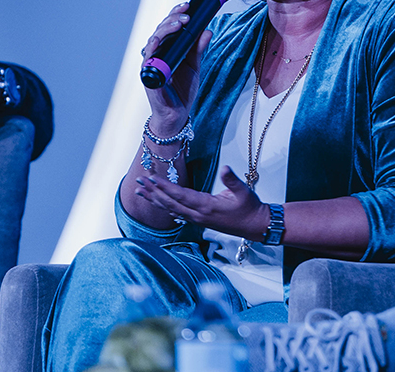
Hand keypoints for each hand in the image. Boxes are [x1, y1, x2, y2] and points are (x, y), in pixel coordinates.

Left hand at [134, 165, 268, 236]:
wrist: (255, 226)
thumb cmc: (250, 208)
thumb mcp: (244, 191)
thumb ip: (232, 180)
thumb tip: (226, 168)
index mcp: (206, 206)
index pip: (180, 195)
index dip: (165, 187)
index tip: (152, 178)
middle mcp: (198, 215)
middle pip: (170, 203)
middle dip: (153, 192)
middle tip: (139, 182)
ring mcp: (197, 219)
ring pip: (170, 209)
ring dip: (154, 199)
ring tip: (140, 191)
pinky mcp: (199, 220)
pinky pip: (177, 213)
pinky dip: (164, 206)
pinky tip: (157, 203)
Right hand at [141, 2, 211, 135]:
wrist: (178, 113)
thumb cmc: (183, 90)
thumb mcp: (195, 65)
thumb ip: (199, 48)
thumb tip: (208, 30)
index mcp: (168, 48)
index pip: (169, 26)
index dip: (176, 14)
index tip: (188, 6)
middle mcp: (157, 53)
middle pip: (161, 29)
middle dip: (172, 19)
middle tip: (186, 14)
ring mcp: (151, 63)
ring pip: (154, 40)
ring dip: (165, 30)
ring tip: (178, 24)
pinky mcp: (149, 74)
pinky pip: (148, 59)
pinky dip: (152, 48)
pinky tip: (158, 41)